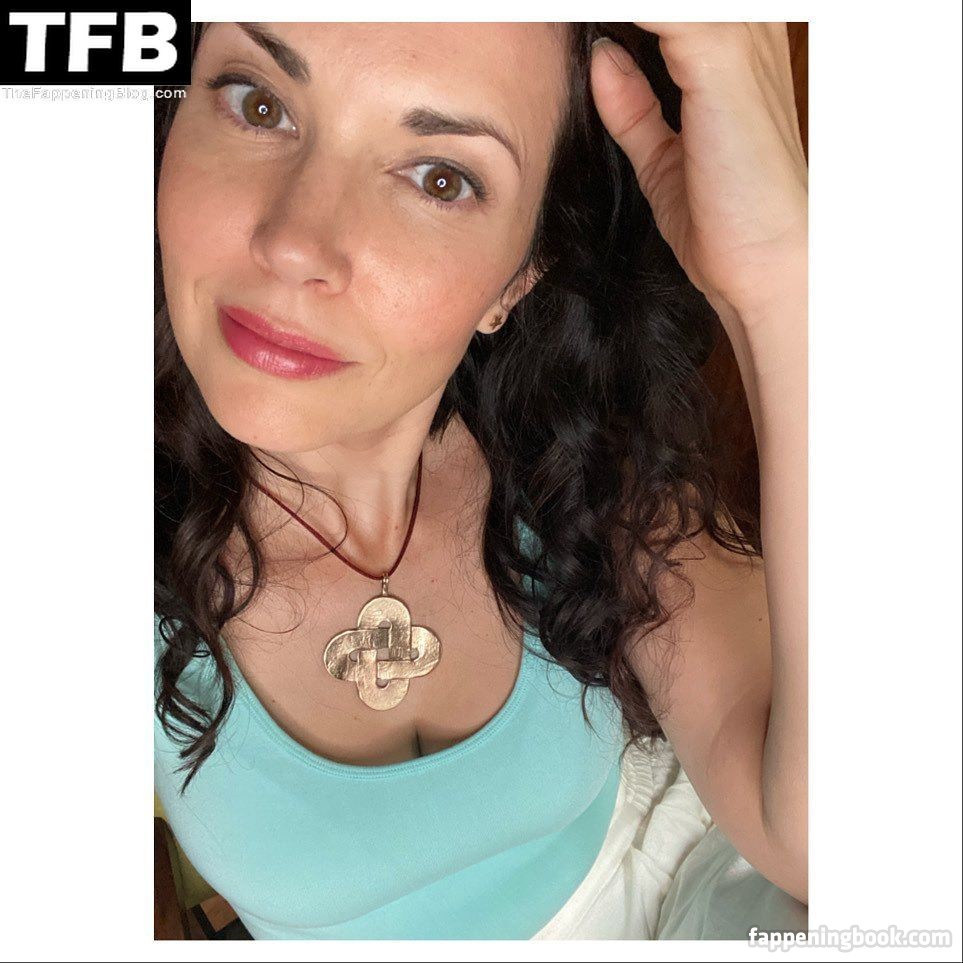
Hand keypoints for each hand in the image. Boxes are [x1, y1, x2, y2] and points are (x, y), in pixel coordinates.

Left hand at [590, 23, 807, 328]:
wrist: (766, 263)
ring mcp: (740, 38)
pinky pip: (661, 12)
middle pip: (669, 4)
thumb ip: (634, 107)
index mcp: (739, 47)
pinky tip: (583, 31)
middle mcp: (748, 30)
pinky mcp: (722, 56)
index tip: (569, 26)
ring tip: (561, 21)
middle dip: (609, 12)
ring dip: (607, 11)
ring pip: (663, 2)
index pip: (670, 14)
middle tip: (559, 22)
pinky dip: (613, 17)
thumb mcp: (665, 158)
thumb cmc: (731, 218)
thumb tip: (602, 58)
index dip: (625, 22)